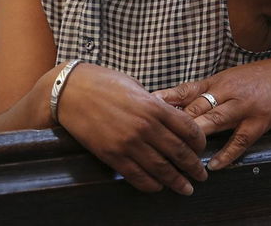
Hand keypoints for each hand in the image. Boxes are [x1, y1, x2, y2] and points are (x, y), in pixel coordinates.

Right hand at [56, 63, 208, 194]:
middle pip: (179, 153)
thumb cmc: (102, 82)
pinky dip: (151, 185)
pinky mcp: (113, 156)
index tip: (201, 149)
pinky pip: (138, 176)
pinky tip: (158, 187)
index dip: (199, 143)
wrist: (69, 91)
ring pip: (162, 170)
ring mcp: (129, 144)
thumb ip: (155, 103)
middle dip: (193, 167)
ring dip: (177, 182)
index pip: (189, 129)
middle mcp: (145, 127)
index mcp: (154, 106)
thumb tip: (170, 116)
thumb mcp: (135, 86)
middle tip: (201, 175)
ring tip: (186, 188)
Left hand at [152, 50, 270, 170]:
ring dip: (195, 136)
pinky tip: (214, 165)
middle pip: (196, 107)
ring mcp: (243, 107)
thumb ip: (207, 92)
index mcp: (217, 82)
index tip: (146, 105)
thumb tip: (179, 104)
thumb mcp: (230, 78)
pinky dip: (227, 153)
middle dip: (175, 121)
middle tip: (156, 133)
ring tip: (178, 151)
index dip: (166, 98)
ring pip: (214, 121)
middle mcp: (227, 92)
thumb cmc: (258, 77)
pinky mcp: (260, 121)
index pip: (186, 89)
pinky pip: (240, 140)